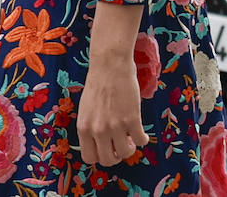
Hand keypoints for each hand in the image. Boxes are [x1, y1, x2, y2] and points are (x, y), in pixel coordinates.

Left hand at [76, 51, 149, 166]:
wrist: (109, 66)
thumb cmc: (97, 84)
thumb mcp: (86, 109)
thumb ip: (90, 127)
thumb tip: (99, 144)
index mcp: (83, 127)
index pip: (89, 157)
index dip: (99, 155)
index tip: (106, 148)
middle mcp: (98, 130)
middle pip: (108, 160)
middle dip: (116, 156)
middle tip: (120, 145)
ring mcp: (115, 126)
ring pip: (126, 153)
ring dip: (130, 147)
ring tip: (130, 136)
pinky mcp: (132, 120)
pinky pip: (141, 141)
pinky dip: (143, 138)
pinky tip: (141, 131)